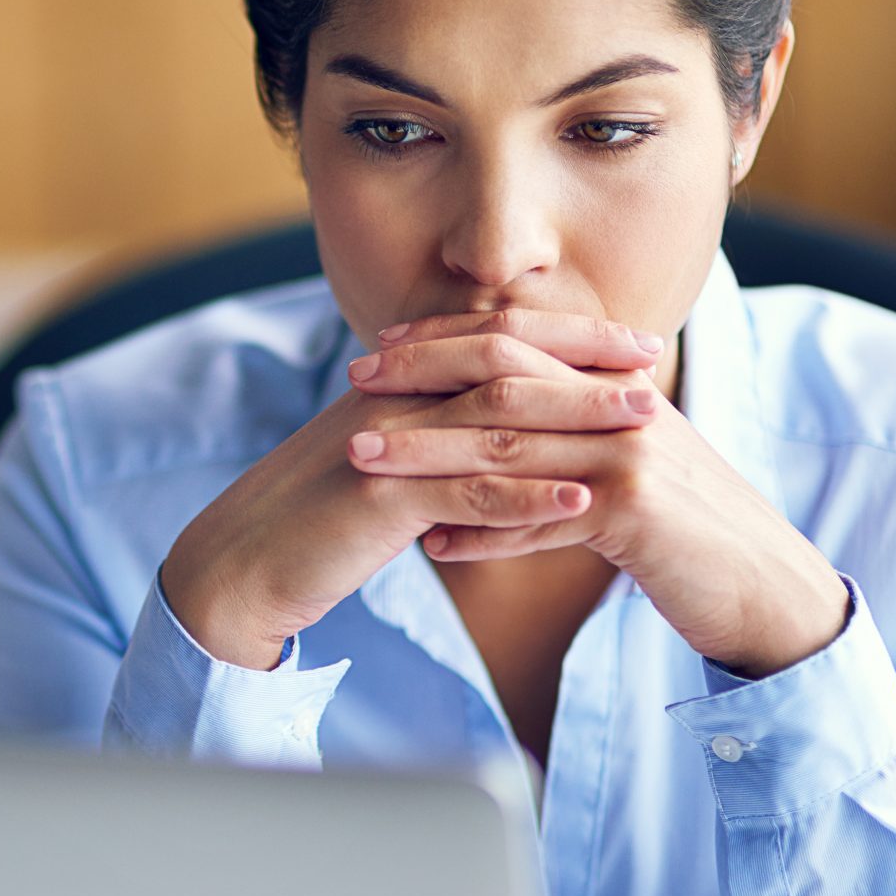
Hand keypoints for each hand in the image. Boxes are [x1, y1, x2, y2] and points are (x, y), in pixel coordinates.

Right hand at [159, 311, 662, 668]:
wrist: (242, 560)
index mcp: (396, 383)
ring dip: (575, 418)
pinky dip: (528, 497)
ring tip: (645, 425)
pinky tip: (582, 504)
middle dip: (584, 362)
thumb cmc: (315, 516)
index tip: (631, 342)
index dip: (565, 335)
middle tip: (654, 365)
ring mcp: (386, 444)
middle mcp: (393, 397)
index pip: (492, 338)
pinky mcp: (378, 498)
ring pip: (495, 418)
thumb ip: (434, 435)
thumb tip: (499, 427)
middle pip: (503, 362)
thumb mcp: (381, 460)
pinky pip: (465, 493)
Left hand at [347, 310, 850, 676]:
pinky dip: (483, 533)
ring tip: (362, 460)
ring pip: (509, 445)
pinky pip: (541, 518)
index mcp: (613, 384)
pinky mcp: (637, 511)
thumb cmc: (680, 531)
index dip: (445, 339)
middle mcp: (621, 405)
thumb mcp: (617, 472)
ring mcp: (631, 454)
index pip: (518, 341)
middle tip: (353, 381)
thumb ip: (557, 446)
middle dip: (421, 375)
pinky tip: (432, 547)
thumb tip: (475, 456)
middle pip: (504, 376)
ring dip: (428, 453)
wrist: (764, 586)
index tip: (380, 349)